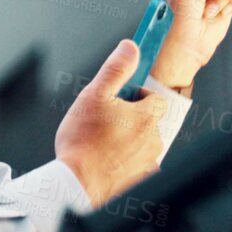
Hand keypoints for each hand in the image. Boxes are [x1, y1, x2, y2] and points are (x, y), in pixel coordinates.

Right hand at [55, 39, 168, 207]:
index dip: (138, 98)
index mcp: (145, 117)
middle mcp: (153, 140)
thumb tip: (131, 47)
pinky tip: (107, 164)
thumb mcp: (93, 96)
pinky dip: (127, 164)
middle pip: (150, 123)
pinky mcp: (142, 181)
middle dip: (132, 121)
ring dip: (130, 143)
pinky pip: (139, 167)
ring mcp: (149, 163)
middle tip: (106, 125)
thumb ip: (115, 69)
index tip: (121, 102)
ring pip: (145, 145)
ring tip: (103, 146)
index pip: (156, 99)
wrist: (76, 185)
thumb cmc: (81, 143)